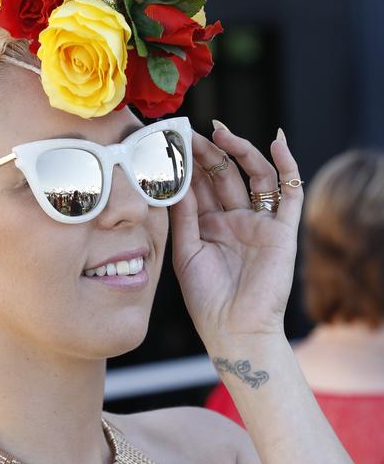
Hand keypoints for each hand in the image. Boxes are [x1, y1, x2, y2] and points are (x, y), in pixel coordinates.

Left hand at [168, 124, 303, 350]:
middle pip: (225, 174)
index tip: (173, 139)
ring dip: (241, 151)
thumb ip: (183, 215)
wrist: (234, 331)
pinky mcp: (283, 231)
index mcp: (211, 225)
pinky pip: (290, 194)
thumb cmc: (207, 300)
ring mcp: (261, 223)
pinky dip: (287, 167)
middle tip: (192, 132)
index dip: (190, 162)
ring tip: (221, 133)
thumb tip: (175, 178)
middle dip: (210, 152)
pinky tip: (277, 143)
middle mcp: (236, 219)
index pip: (201, 183)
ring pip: (255, 176)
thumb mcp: (185, 252)